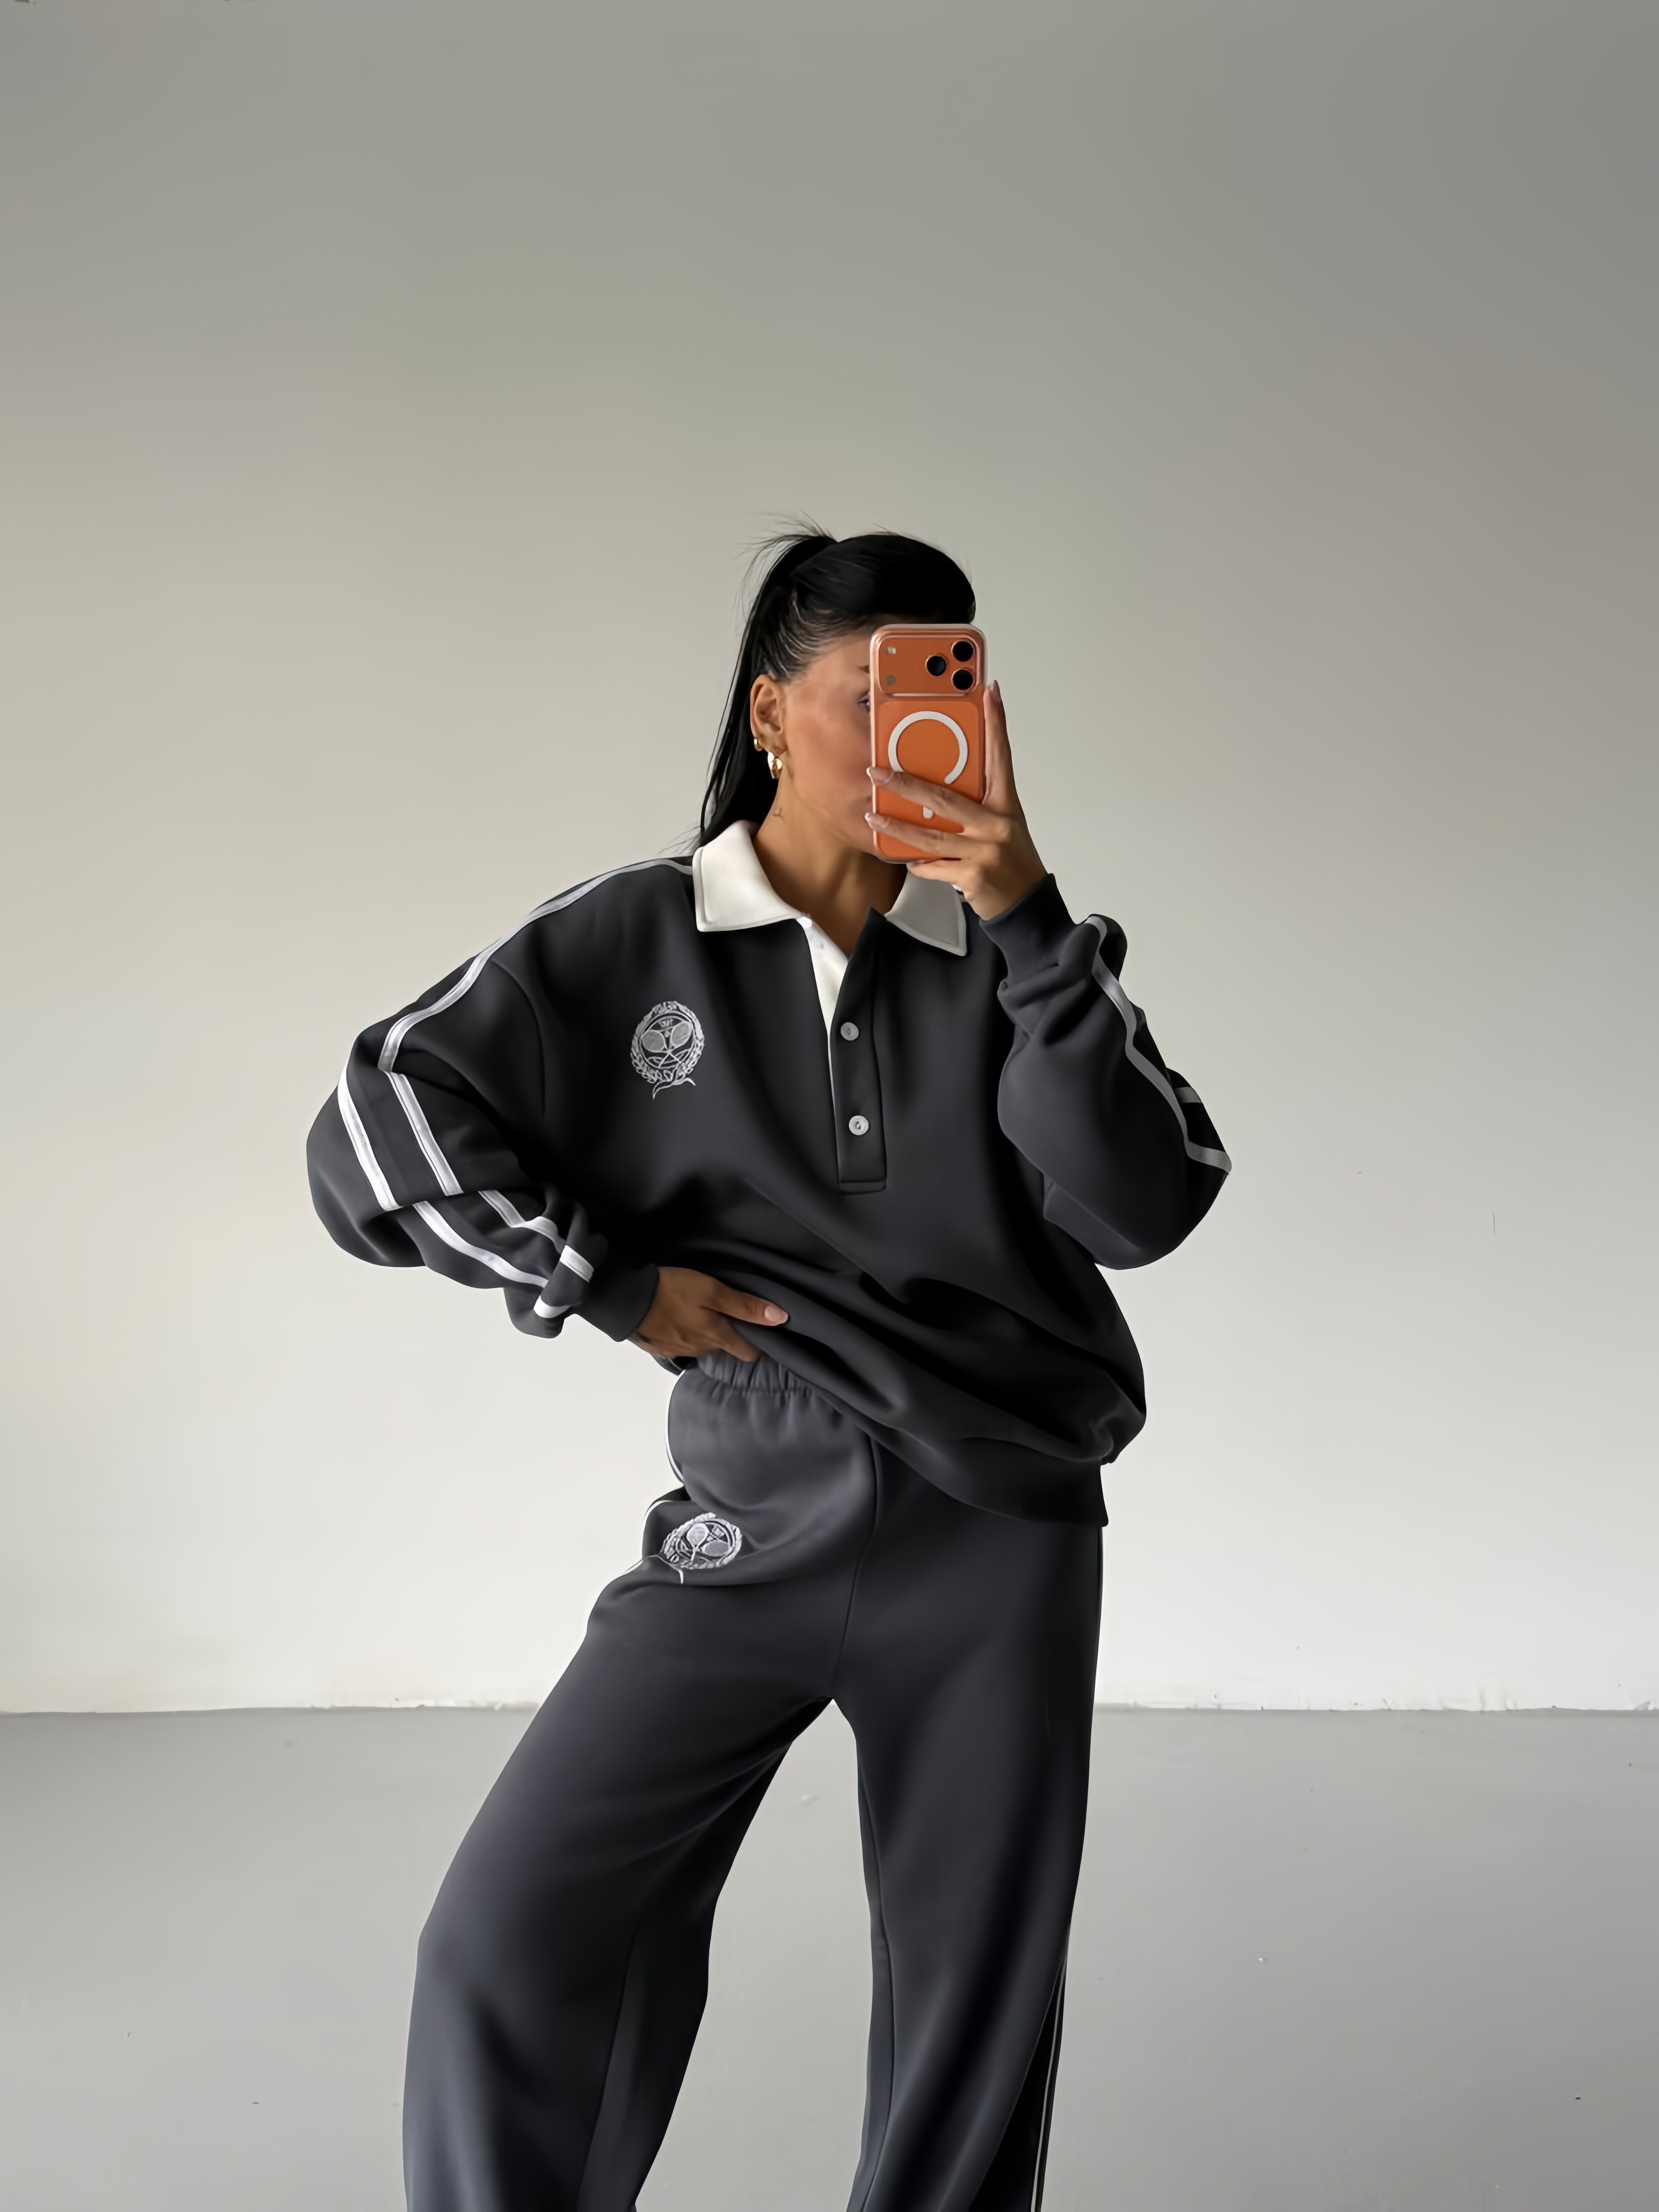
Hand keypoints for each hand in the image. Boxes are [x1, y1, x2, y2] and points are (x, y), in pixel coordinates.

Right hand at [631, 1265, 787, 1363]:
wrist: (625, 1299)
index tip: (765, 1334)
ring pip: (703, 1348)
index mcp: (716, 1337)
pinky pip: (681, 1346)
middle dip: (733, 1340)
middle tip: (735, 1320)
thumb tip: (780, 1318)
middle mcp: (700, 1350)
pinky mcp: (659, 1347)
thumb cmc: (671, 1290)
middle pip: (725, 1351)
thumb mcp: (712, 1290)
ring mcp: (678, 1351)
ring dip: (708, 1337)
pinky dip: (685, 1335)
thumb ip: (745, 1306)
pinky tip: (681, 1321)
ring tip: (706, 1316)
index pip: (748, 1354)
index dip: (759, 1345)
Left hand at [864, 679, 1046, 919]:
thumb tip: (935, 793)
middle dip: (907, 785)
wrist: (1027, 905)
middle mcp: (997, 824)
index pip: (1001, 756)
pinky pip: (934, 867)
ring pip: (931, 837)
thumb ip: (976, 807)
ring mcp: (986, 850)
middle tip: (879, 773)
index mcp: (1006, 805)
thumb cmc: (1011, 862)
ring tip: (874, 818)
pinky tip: (905, 859)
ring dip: (898, 828)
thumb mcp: (1002, 827)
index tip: (989, 693)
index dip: (996, 723)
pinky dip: (918, 864)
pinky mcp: (973, 875)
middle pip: (946, 799)